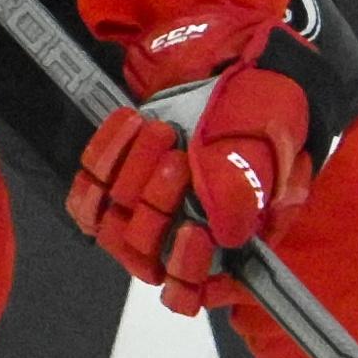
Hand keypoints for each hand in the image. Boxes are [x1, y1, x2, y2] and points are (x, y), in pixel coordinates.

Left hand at [68, 7, 315, 314]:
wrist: (239, 66)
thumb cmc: (263, 111)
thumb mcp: (270, 144)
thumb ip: (248, 186)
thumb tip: (224, 230)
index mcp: (225, 243)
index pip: (193, 290)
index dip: (188, 271)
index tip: (197, 230)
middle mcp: (180, 235)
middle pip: (145, 255)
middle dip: (158, 204)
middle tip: (178, 155)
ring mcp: (143, 211)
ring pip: (111, 227)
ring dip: (130, 177)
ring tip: (161, 131)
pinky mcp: (115, 182)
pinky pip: (88, 193)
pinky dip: (104, 158)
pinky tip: (132, 122)